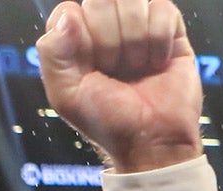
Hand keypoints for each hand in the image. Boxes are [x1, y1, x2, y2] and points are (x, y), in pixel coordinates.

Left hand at [35, 0, 201, 174]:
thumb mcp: (66, 96)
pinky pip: (162, 8)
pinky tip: (157, 63)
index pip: (71, 10)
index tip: (92, 68)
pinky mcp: (170, 31)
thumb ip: (52, 53)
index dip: (83, 38)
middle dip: (110, 40)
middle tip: (117, 70)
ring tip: (138, 68)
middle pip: (103, 1)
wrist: (153, 143)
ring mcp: (138, 27)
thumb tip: (71, 16)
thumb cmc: (110, 123)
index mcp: (77, 39)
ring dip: (137, 41)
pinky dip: (159, 39)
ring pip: (134, 0)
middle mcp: (106, 28)